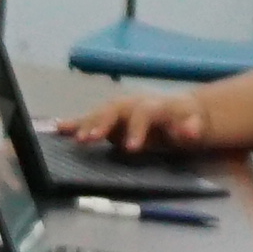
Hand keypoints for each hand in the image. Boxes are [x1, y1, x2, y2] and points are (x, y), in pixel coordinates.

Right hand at [61, 85, 223, 153]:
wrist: (180, 109)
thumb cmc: (186, 120)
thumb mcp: (194, 124)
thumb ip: (191, 127)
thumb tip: (192, 130)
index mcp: (155, 105)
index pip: (144, 112)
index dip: (136, 129)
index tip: (130, 149)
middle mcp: (134, 103)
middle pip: (116, 109)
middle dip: (101, 122)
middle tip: (90, 139)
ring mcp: (121, 109)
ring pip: (101, 112)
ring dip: (86, 123)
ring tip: (73, 137)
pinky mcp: (110, 118)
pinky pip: (91, 118)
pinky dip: (75, 122)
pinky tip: (59, 128)